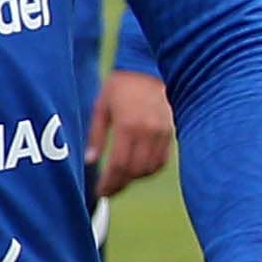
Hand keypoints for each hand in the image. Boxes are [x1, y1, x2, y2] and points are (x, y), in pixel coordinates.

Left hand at [89, 66, 178, 195]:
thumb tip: (90, 161)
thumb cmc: (120, 86)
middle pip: (136, 170)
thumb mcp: (101, 108)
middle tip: (108, 191)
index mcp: (128, 125)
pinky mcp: (171, 132)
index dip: (109, 183)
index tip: (100, 193)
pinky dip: (150, 169)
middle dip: (121, 184)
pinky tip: (137, 170)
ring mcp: (162, 132)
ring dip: (135, 179)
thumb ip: (96, 136)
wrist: (148, 68)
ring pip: (151, 168)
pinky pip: (163, 160)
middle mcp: (148, 131)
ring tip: (120, 181)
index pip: (119, 165)